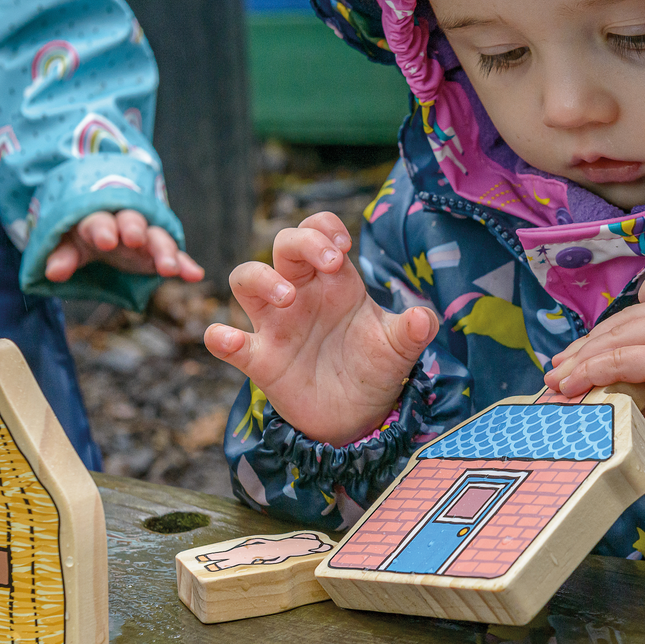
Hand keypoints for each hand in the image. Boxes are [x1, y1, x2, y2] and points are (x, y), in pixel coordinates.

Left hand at [45, 210, 204, 282]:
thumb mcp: (68, 244)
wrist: (104, 224)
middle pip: (132, 221)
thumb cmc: (82, 235)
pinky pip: (175, 256)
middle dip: (134, 229)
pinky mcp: (160, 252)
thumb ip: (62, 256)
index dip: (103, 229)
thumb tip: (52, 273)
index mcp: (97, 218)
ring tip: (168, 268)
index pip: (99, 220)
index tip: (106, 241)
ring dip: (164, 251)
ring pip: (157, 238)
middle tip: (135, 239)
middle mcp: (124, 222)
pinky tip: (194, 274)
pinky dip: (185, 265)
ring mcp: (146, 236)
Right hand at [203, 212, 438, 445]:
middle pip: (284, 244)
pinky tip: (227, 338)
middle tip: (331, 263)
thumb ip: (413, 331)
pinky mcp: (261, 360)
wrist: (360, 415)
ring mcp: (277, 325)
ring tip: (288, 298)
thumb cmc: (375, 368)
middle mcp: (302, 294)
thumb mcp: (399, 348)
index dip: (325, 228)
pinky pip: (231, 344)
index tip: (344, 246)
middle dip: (303, 241)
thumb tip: (423, 317)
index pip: (318, 231)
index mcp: (335, 282)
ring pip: (246, 279)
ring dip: (261, 279)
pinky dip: (221, 338)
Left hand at [542, 257, 644, 433]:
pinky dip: (592, 372)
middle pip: (628, 317)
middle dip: (590, 343)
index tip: (604, 336)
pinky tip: (574, 385)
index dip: (628, 308)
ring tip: (559, 380)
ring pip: (619, 336)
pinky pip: (622, 359)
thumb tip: (609, 393)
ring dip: (582, 360)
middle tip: (561, 365)